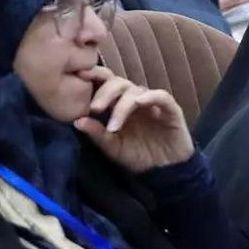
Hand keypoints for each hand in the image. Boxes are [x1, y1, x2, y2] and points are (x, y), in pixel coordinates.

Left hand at [73, 67, 193, 172]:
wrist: (166, 172)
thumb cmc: (138, 156)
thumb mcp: (113, 148)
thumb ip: (97, 134)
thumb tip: (76, 121)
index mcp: (118, 103)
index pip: (105, 81)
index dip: (93, 75)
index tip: (78, 75)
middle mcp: (134, 99)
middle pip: (118, 82)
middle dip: (104, 93)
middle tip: (94, 108)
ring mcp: (152, 103)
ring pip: (135, 91)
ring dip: (122, 106)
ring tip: (113, 126)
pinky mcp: (171, 110)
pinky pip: (162, 97)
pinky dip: (151, 96)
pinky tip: (140, 103)